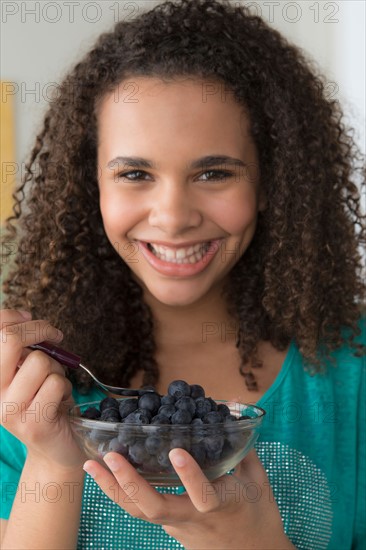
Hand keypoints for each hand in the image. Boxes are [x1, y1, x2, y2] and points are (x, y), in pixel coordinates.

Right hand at [0, 309, 85, 469]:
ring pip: (40, 362)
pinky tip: (60, 401)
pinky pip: (56, 384)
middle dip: (38, 330)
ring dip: (56, 368)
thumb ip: (23, 346)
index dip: (12, 316)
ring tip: (54, 384)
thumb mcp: (29, 369)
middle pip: (9, 340)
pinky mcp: (33, 424)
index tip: (30, 318)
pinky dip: (66, 387)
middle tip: (54, 336)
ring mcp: (9, 411)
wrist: (56, 448)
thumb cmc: (45, 400)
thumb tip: (26, 315)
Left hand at [83, 449, 294, 548]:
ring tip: (91, 465)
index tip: (176, 451)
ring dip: (114, 489)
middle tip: (110, 456)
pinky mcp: (169, 528)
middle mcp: (193, 519)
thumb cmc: (259, 516)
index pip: (203, 495)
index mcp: (221, 506)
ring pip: (140, 513)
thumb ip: (241, 443)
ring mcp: (177, 527)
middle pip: (155, 509)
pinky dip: (121, 493)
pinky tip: (104, 476)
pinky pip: (140, 512)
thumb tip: (231, 404)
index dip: (189, 475)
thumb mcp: (258, 480)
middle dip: (130, 483)